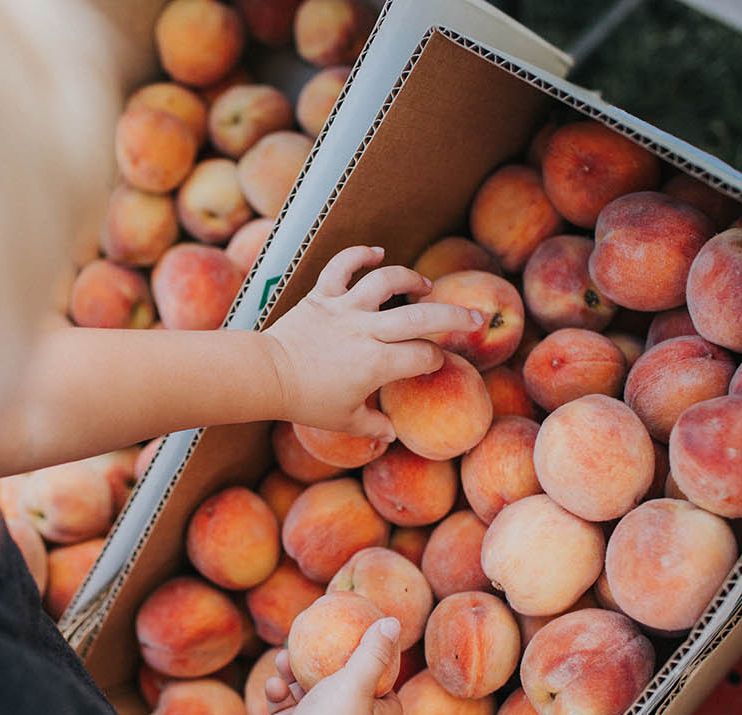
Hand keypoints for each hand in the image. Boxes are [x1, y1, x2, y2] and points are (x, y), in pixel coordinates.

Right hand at [250, 617, 403, 714]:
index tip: (370, 651)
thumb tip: (393, 622)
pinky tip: (273, 684)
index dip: (383, 676)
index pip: (388, 697)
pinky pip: (286, 707)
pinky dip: (279, 694)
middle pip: (343, 690)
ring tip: (284, 658)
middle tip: (317, 642)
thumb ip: (373, 653)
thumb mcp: (356, 682)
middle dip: (327, 665)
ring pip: (308, 694)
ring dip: (295, 675)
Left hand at [262, 246, 483, 440]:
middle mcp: (366, 332)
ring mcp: (344, 309)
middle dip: (456, 317)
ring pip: (387, 282)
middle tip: (475, 318)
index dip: (434, 361)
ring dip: (411, 279)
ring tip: (424, 287)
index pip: (423, 356)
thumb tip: (392, 434)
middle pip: (423, 317)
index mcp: (376, 365)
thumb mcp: (344, 420)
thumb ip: (374, 425)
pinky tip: (377, 254)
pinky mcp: (323, 295)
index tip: (432, 364)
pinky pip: (343, 266)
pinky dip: (360, 254)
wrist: (266, 376)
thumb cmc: (306, 401)